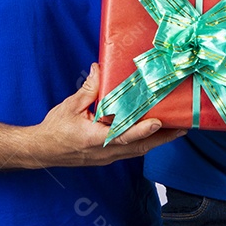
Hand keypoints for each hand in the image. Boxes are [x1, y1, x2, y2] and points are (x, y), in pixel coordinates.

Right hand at [30, 64, 185, 167]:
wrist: (42, 151)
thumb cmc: (54, 129)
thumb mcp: (70, 106)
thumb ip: (88, 89)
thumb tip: (100, 69)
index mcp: (92, 138)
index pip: (121, 136)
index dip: (141, 130)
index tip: (158, 122)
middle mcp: (104, 152)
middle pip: (138, 146)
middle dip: (163, 137)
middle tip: (183, 126)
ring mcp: (107, 157)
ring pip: (138, 150)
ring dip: (158, 141)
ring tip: (177, 129)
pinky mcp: (108, 157)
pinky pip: (131, 150)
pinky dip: (145, 141)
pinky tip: (156, 132)